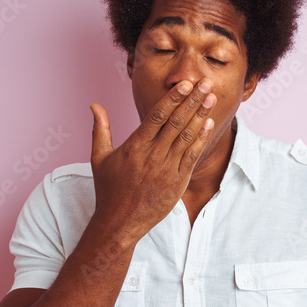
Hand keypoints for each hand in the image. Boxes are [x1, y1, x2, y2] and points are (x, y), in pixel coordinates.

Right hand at [89, 78, 215, 244]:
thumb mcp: (99, 158)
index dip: (174, 98)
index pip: (157, 116)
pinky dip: (201, 139)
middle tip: (205, 82)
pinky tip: (209, 124)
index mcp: (134, 147)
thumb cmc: (108, 190)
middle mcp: (152, 156)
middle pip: (176, 122)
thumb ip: (100, 129)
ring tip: (211, 98)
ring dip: (201, 115)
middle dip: (192, 100)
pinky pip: (192, 157)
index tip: (186, 84)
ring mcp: (167, 169)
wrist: (119, 223)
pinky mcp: (177, 182)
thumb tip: (94, 105)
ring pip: (187, 137)